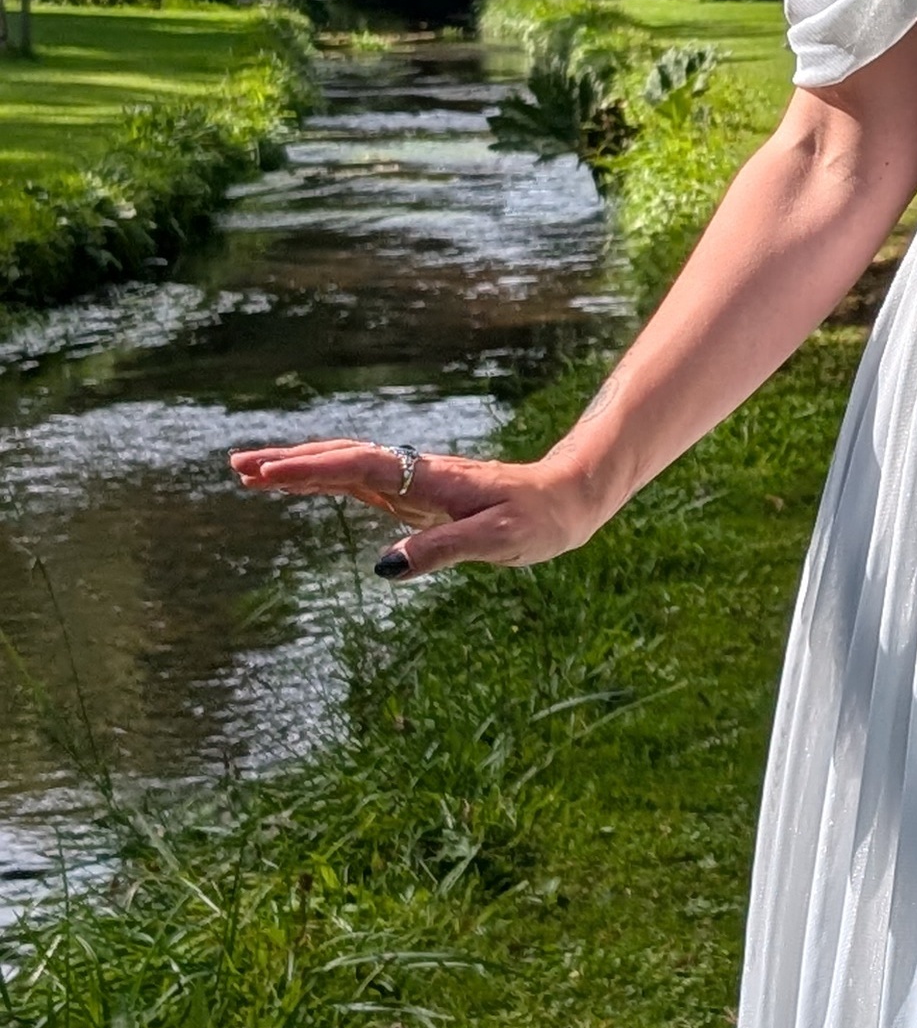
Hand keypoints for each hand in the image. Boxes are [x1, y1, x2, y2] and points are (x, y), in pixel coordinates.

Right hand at [227, 440, 595, 577]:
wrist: (568, 500)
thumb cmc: (539, 520)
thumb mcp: (497, 541)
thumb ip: (442, 550)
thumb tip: (383, 568)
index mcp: (431, 478)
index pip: (360, 468)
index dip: (312, 469)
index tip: (267, 472)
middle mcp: (417, 473)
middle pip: (343, 459)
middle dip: (290, 462)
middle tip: (238, 467)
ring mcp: (415, 482)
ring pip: (348, 468)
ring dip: (301, 468)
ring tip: (251, 473)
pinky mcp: (418, 496)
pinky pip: (362, 484)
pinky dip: (326, 482)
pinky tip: (301, 486)